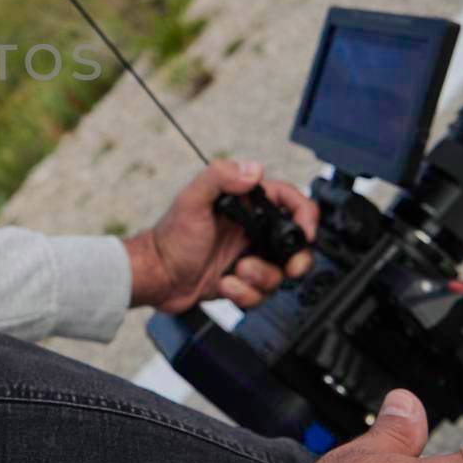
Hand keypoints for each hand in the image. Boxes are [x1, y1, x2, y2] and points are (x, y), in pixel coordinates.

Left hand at [123, 158, 315, 312]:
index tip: (305, 232)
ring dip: (261, 278)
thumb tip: (253, 169)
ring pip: (280, 273)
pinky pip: (262, 293)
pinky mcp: (242, 282)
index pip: (288, 201)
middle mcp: (250, 230)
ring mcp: (248, 257)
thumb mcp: (192, 200)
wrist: (157, 277)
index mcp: (244, 205)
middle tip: (287, 267)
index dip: (305, 215)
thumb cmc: (169, 238)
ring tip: (236, 272)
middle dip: (294, 260)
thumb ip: (220, 177)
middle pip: (295, 244)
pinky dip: (246, 294)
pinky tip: (225, 284)